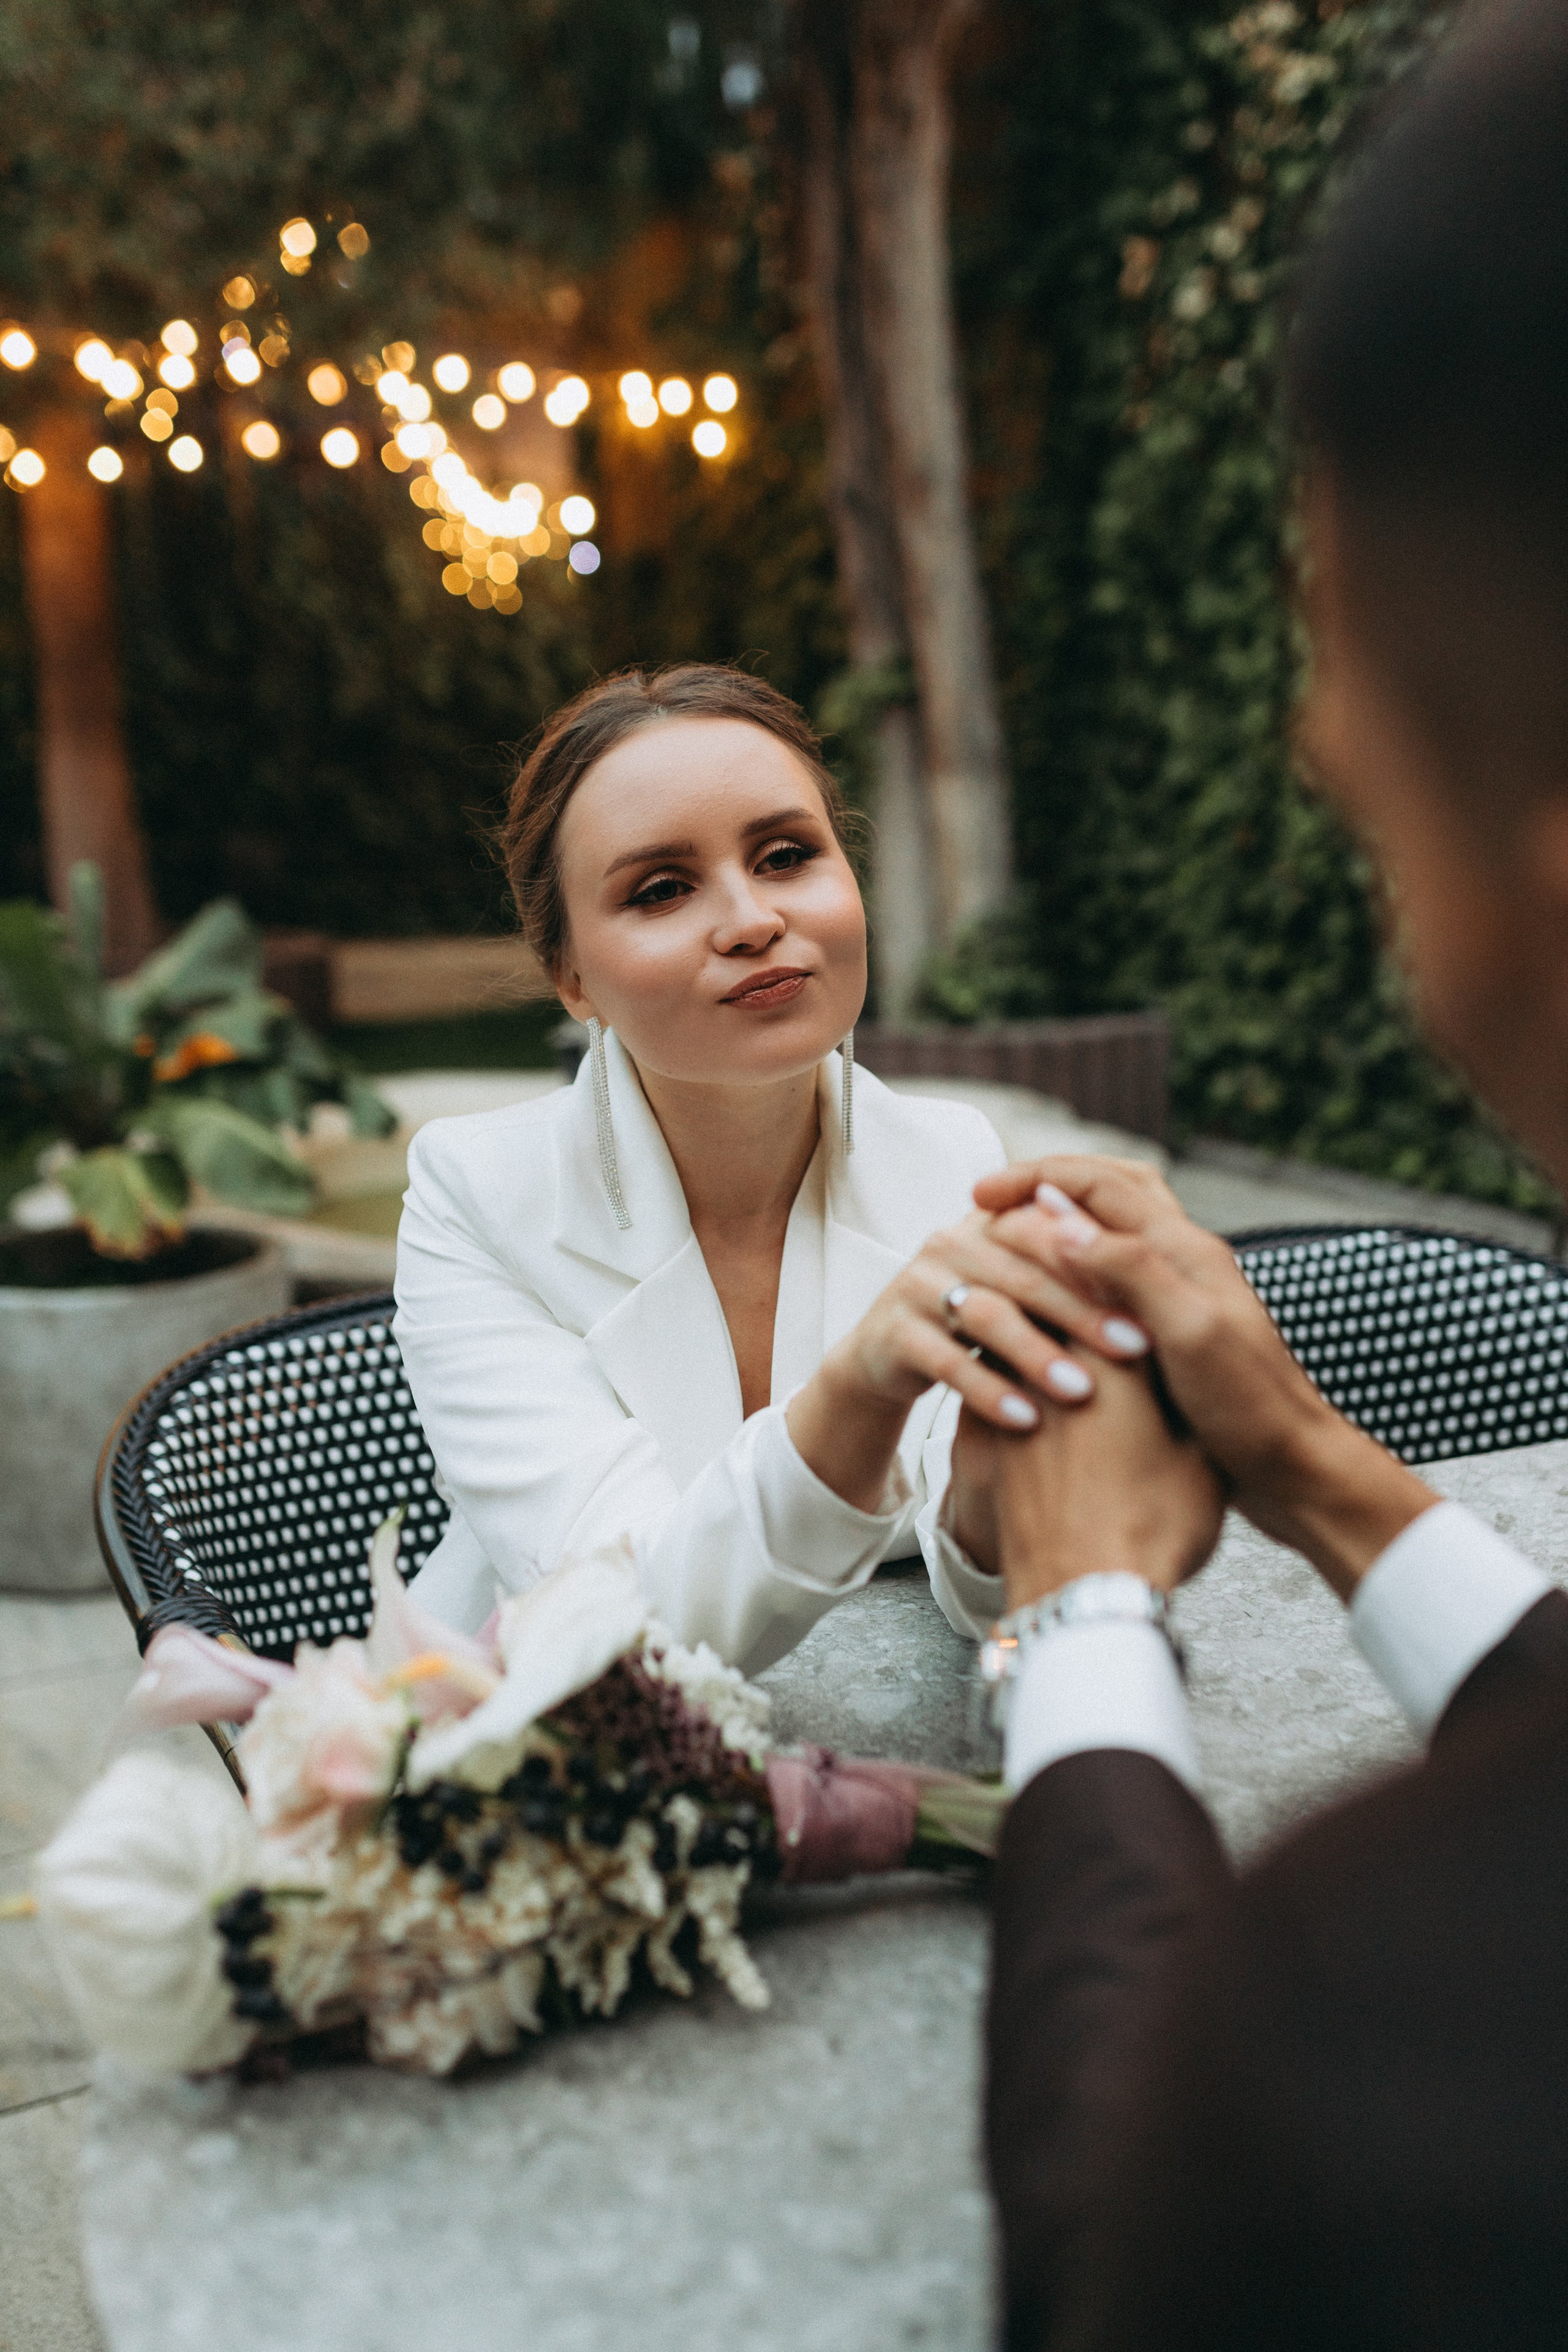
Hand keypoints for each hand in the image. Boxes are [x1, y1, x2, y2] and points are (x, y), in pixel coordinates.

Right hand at [786, 1207, 1151, 1515]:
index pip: (1053, 1218)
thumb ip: (1072, 1274)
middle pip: (1028, 1266)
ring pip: (988, 1311)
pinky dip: (991, 1391)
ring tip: (1082, 1390)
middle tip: (1137, 1348)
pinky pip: (945, 1360)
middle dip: (1085, 1308)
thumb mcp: (1026, 1296)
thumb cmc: (982, 1332)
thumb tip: (1153, 1269)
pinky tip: (1027, 1421)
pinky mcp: (893, 1330)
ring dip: (1039, 1352)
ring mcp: (920, 1283)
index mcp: (998, 1223)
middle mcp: (956, 1241)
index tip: (1154, 1297)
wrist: (888, 1363)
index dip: (1105, 1255)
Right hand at [970, 1156, 1435, 1595]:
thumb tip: (1060, 1218)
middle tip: (983, 1209)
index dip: (1037, 1178)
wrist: (1295, 1472)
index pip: (1102, 1183)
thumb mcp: (1190, 1332)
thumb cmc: (1251, 1409)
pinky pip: (1107, 1289)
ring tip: (1004, 1254)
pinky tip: (1038, 1313)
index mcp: (1185, 1250)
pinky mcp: (1168, 1341)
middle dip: (1041, 1193)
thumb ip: (1130, 1269)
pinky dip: (1065, 1285)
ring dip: (1052, 1237)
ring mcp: (1174, 1302)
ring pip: (1104, 1241)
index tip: (982, 1195)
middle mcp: (1180, 1265)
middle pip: (1105, 1196)